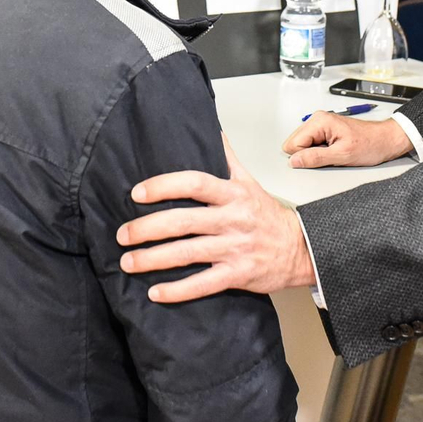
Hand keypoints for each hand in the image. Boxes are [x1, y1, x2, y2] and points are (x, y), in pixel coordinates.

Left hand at [116, 135, 315, 302]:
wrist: (300, 249)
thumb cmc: (268, 215)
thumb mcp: (249, 181)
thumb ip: (227, 157)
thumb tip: (211, 129)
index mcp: (232, 194)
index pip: (194, 183)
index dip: (164, 186)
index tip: (137, 193)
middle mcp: (232, 219)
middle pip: (184, 220)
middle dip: (148, 228)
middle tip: (122, 234)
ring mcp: (235, 248)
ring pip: (188, 253)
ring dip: (153, 259)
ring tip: (128, 262)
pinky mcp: (238, 275)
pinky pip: (203, 284)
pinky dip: (178, 291)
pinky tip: (155, 293)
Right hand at [283, 113, 411, 168]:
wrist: (386, 140)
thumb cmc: (371, 144)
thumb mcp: (342, 155)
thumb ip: (315, 158)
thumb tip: (294, 161)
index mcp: (319, 121)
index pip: (292, 144)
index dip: (304, 157)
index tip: (321, 158)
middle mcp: (318, 119)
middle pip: (295, 143)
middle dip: (308, 154)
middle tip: (329, 155)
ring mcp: (321, 125)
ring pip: (303, 145)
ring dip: (315, 153)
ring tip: (334, 152)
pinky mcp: (325, 131)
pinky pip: (312, 144)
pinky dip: (321, 151)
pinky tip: (335, 151)